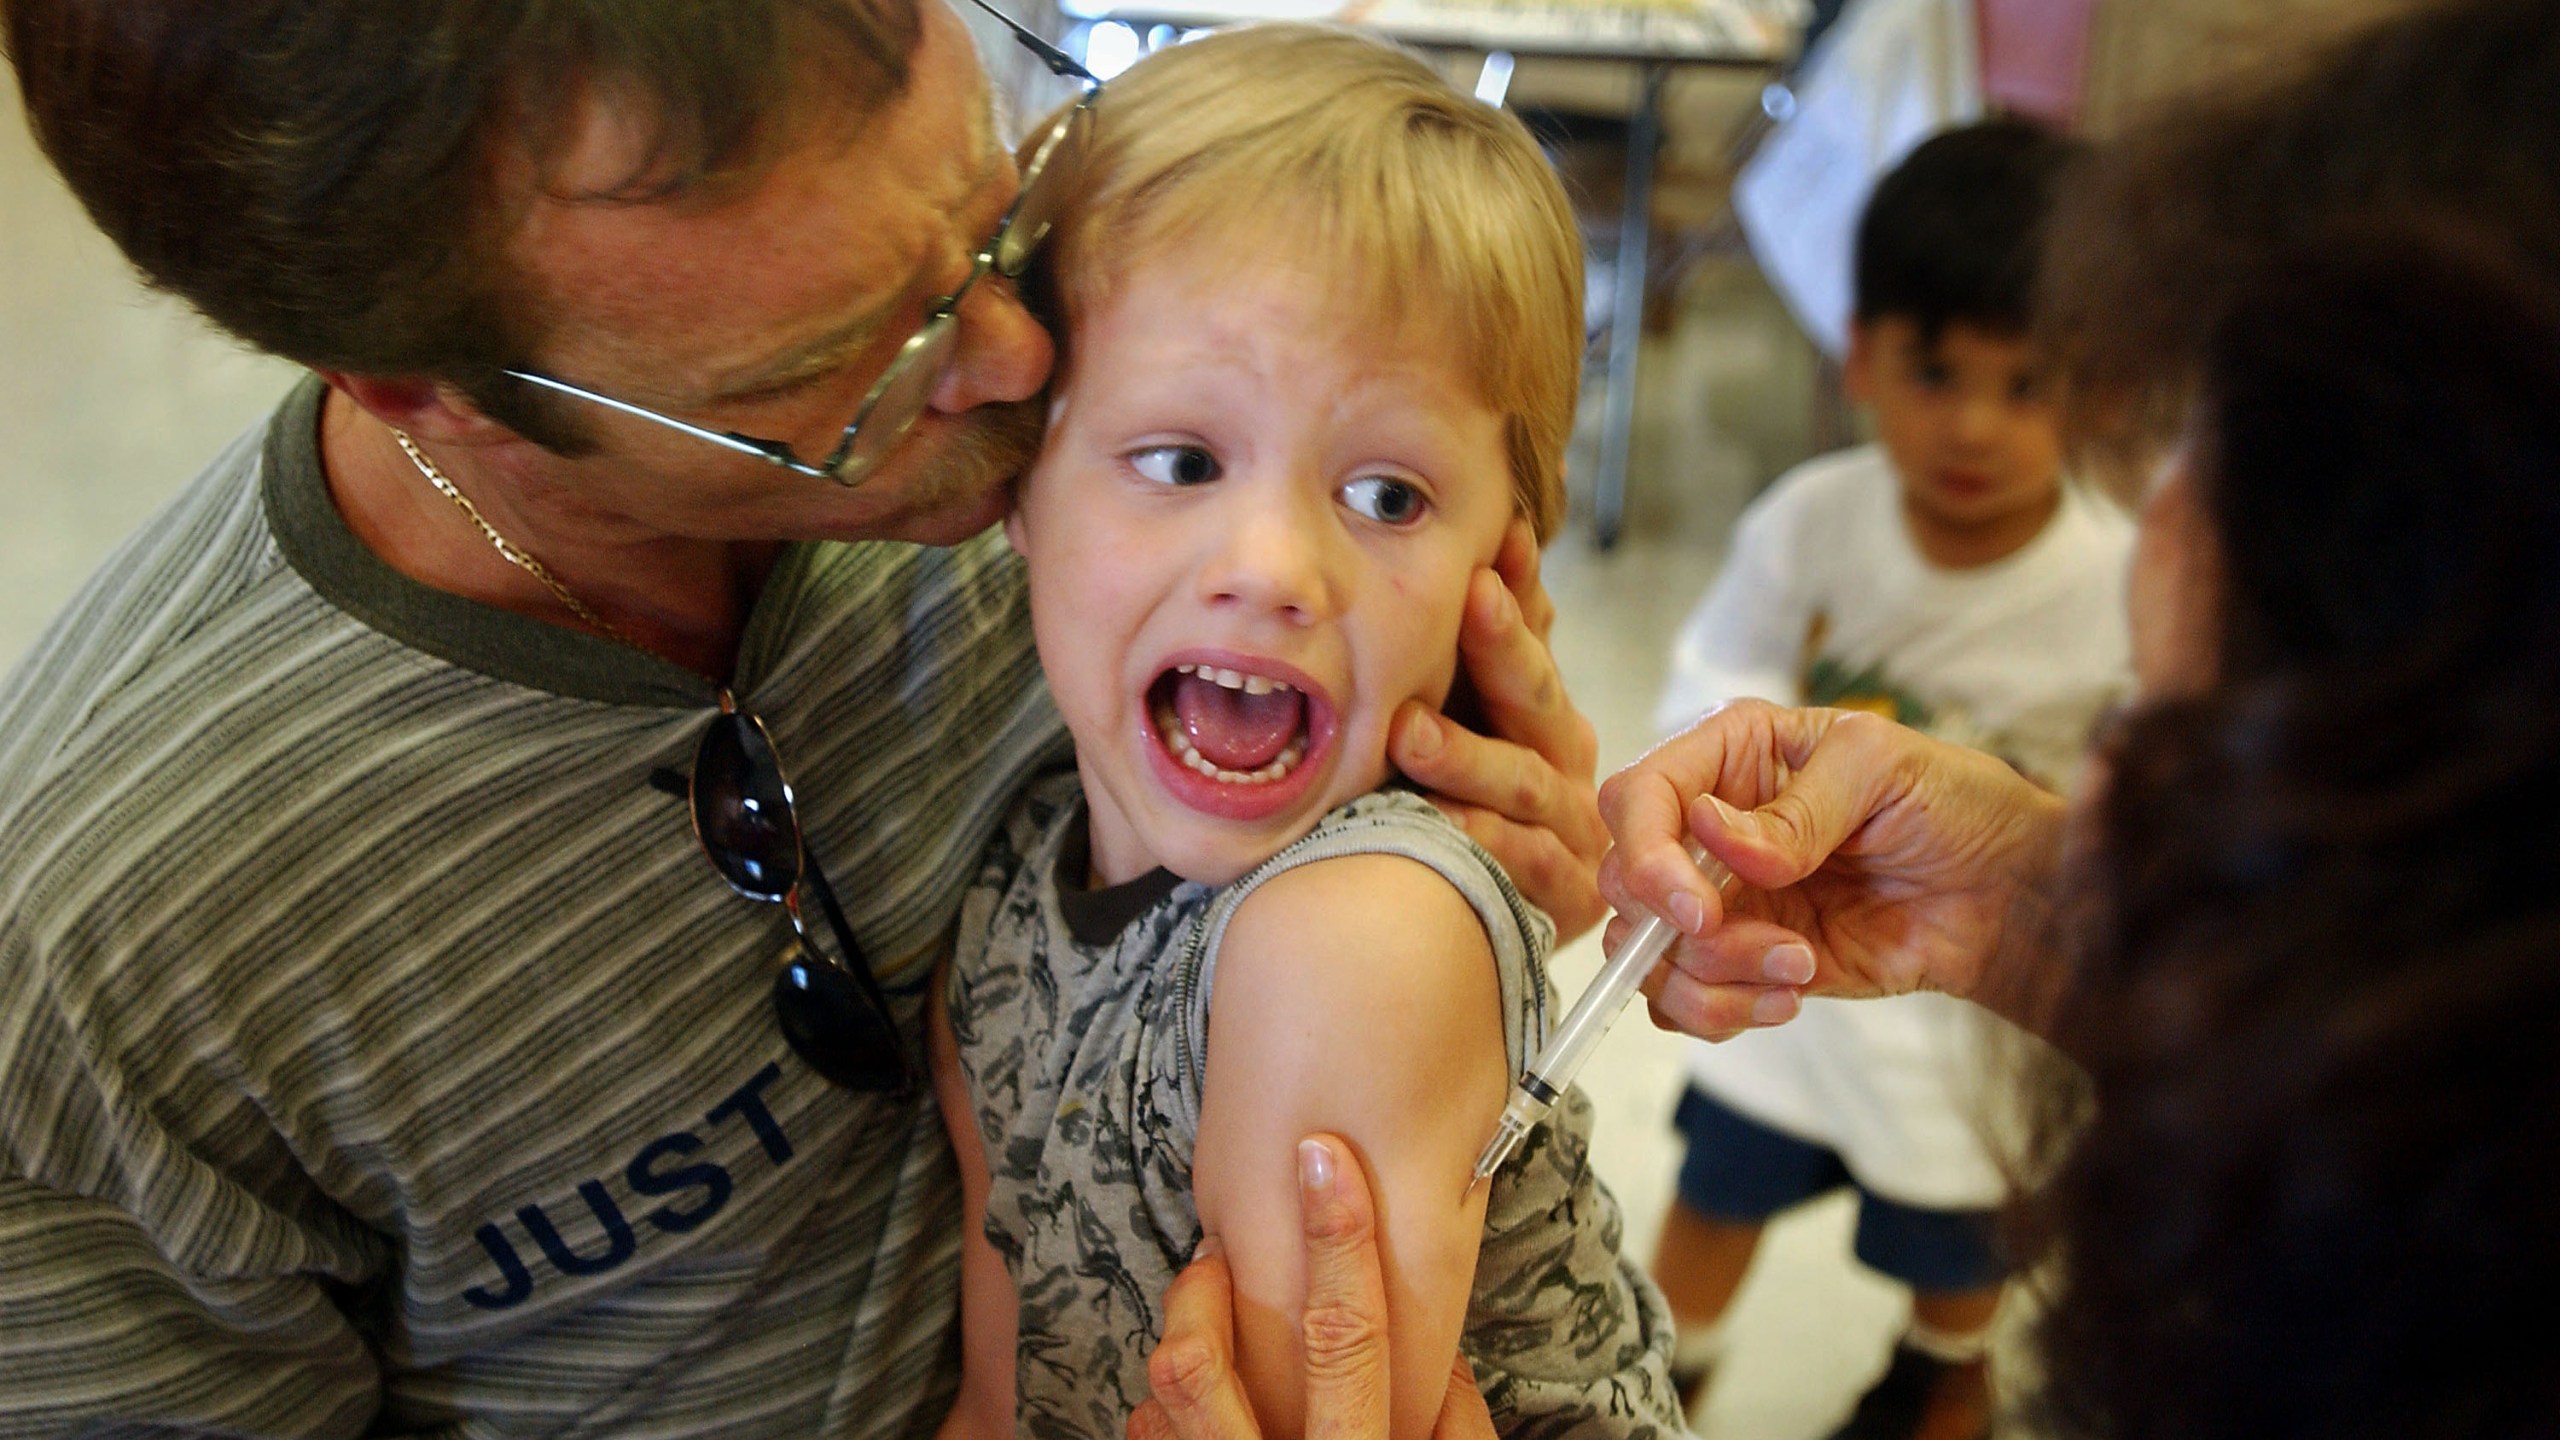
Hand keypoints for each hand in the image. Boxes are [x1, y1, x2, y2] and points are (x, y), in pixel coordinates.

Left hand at [1130, 1136, 1495, 1439]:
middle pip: (1203, 1362)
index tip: (1325, 1157)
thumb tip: (1452, 1349)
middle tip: (1216, 1258)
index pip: (1344, 1336)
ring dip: (1184, 1333)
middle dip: (1204, 1291)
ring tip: (1207, 1309)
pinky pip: (1149, 1428)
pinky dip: (1167, 1396)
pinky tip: (1198, 1381)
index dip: (1337, 1240)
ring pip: (1167, 1390)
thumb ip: (1459, 1423)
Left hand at [1392, 520, 1606, 941]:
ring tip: (1409, 730)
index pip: (1532, 637)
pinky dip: (1484, 841)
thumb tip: (1466, 552)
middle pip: (1535, 696)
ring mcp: (1571, 828)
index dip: (1521, 589)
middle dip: (1504, 643)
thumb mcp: (1460, 728)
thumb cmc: (1462, 810)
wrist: (1487, 922)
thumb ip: (1461, 659)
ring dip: (1467, 754)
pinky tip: (1442, 821)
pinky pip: (1526, 864)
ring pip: (1522, 782)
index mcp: (1541, 712)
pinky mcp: (1566, 896)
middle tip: (1470, 594)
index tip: (1499, 536)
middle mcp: (1564, 761)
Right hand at [1596, 700, 2071, 1039]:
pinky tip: (1792, 996)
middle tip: (1767, 946)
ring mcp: (1723, 901)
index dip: (1647, 855)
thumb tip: (1709, 831)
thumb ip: (1795, 809)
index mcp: (1729, 757)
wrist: (2006, 897)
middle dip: (1678, 933)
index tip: (1698, 908)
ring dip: (1713, 981)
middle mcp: (1708, 830)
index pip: (1637, 798)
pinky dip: (1724, 1014)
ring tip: (1798, 972)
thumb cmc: (1952, 804)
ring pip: (1649, 956)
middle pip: (1624, 886)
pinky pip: (1686, 1003)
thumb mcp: (1880, 769)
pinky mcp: (1745, 963)